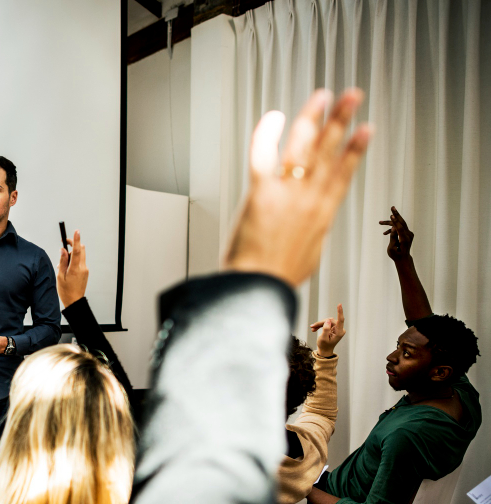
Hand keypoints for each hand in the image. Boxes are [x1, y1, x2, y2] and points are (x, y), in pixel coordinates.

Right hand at [57, 230, 88, 307]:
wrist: (74, 301)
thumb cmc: (66, 291)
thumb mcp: (60, 276)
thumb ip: (62, 261)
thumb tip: (63, 250)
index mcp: (75, 268)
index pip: (76, 251)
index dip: (76, 240)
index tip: (76, 232)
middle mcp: (82, 267)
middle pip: (80, 250)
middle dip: (73, 246)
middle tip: (64, 247)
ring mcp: (85, 269)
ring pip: (80, 256)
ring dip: (71, 255)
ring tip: (62, 266)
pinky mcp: (85, 272)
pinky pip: (80, 262)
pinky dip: (73, 261)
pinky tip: (66, 270)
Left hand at [224, 89, 371, 285]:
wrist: (256, 289)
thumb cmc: (276, 278)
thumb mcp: (308, 254)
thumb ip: (311, 233)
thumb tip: (311, 227)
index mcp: (323, 214)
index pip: (344, 173)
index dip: (355, 148)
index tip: (366, 128)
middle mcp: (309, 199)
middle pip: (329, 151)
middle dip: (341, 120)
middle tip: (353, 96)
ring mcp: (286, 194)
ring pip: (304, 147)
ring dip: (314, 117)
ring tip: (323, 95)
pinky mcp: (260, 194)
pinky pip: (264, 155)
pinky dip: (268, 133)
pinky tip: (275, 116)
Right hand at [311, 303, 345, 356]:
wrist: (324, 350)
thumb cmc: (324, 346)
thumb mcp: (323, 338)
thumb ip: (326, 329)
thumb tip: (328, 321)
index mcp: (339, 332)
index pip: (340, 320)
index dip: (339, 312)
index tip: (339, 304)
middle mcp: (339, 329)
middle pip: (330, 321)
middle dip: (321, 323)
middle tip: (312, 327)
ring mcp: (337, 328)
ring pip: (327, 321)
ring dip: (319, 324)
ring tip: (313, 328)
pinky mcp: (333, 328)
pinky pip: (326, 323)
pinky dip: (320, 325)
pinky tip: (315, 329)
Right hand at [380, 206, 413, 261]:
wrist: (403, 258)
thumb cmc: (396, 255)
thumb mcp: (391, 248)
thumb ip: (393, 238)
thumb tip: (393, 228)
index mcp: (405, 239)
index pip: (400, 228)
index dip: (395, 221)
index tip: (391, 215)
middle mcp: (408, 235)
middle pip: (402, 222)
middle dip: (396, 214)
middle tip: (392, 207)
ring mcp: (409, 234)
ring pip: (399, 225)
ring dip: (390, 223)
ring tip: (380, 222)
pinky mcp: (407, 234)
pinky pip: (399, 228)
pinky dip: (392, 229)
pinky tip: (385, 233)